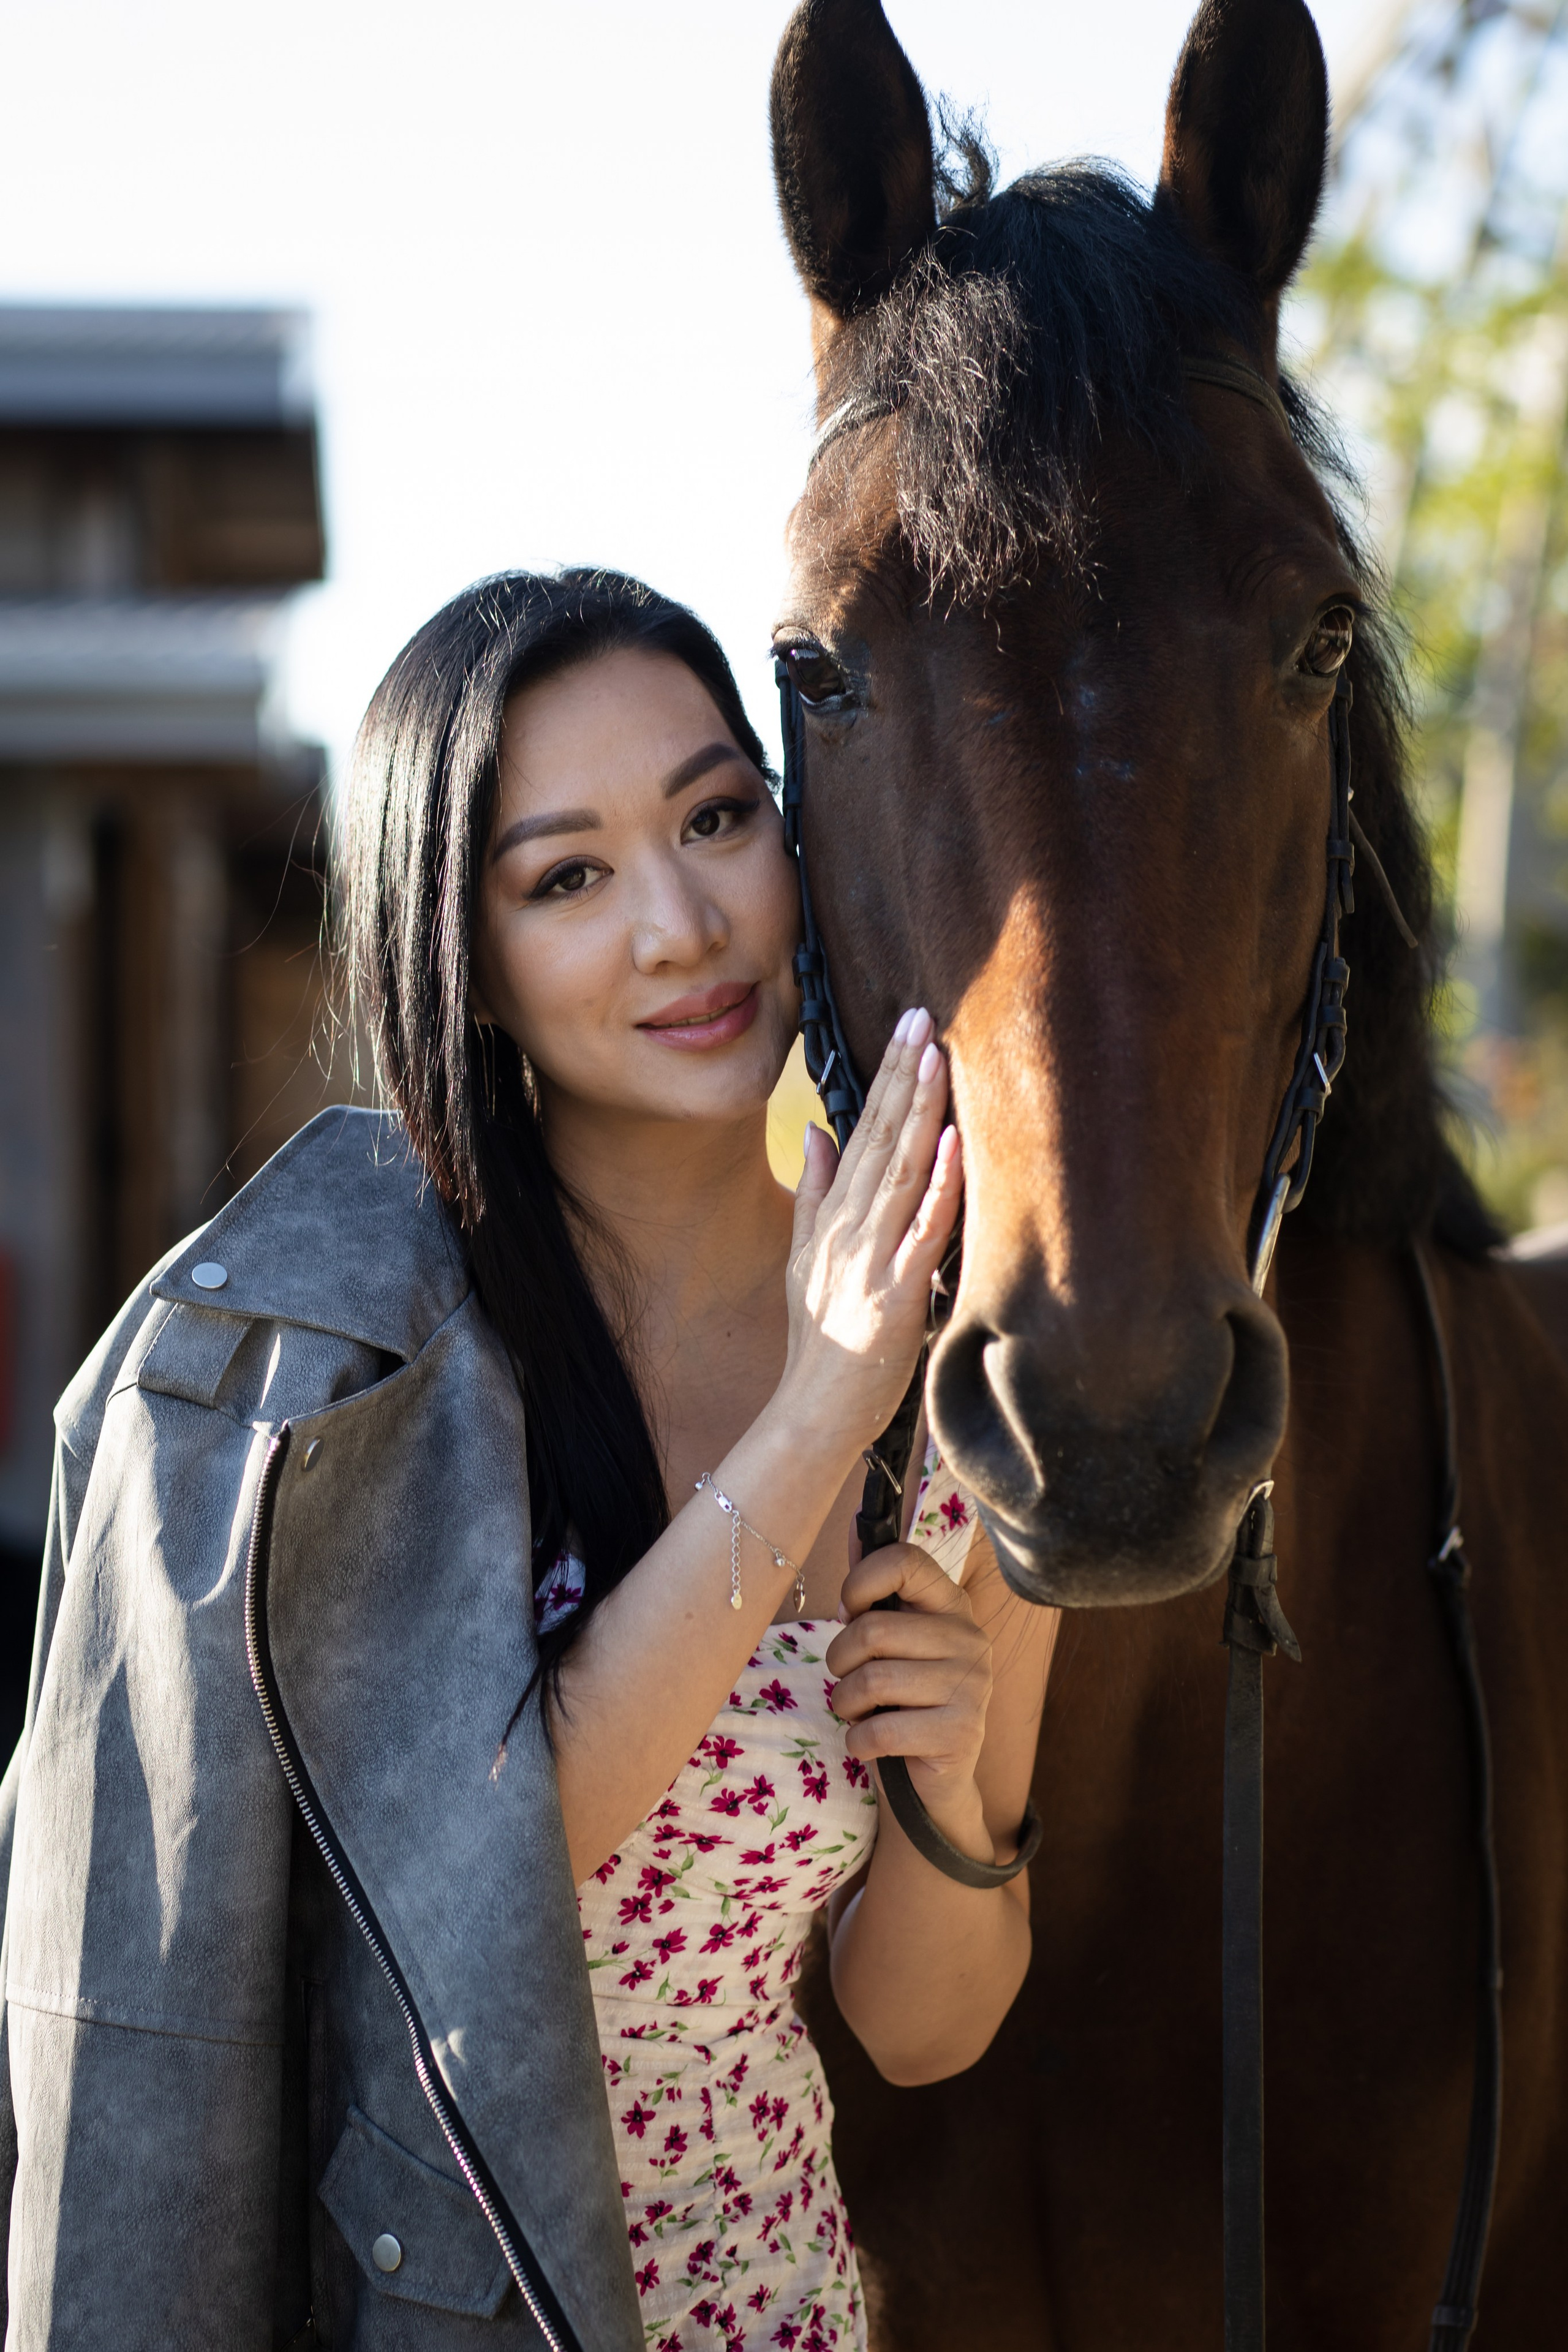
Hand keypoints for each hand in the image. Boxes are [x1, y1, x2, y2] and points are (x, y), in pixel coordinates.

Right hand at [776, 1007, 961, 1465]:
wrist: (815, 1409)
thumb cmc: (819, 1339)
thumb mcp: (804, 1258)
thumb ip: (812, 1192)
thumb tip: (815, 1132)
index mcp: (832, 1216)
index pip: (859, 1131)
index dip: (883, 1077)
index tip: (903, 1028)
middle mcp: (849, 1227)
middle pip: (877, 1138)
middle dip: (901, 1075)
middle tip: (921, 1017)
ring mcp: (871, 1256)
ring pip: (898, 1170)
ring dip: (918, 1111)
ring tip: (935, 1057)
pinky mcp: (897, 1291)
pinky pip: (922, 1228)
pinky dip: (937, 1183)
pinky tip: (952, 1141)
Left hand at [826, 1541, 993, 1849]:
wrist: (933, 1782)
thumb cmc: (901, 1701)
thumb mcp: (886, 1642)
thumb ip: (872, 1588)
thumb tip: (855, 1521)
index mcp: (951, 1605)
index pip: (905, 1559)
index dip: (860, 1582)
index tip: (849, 1611)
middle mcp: (970, 1638)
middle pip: (873, 1629)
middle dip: (839, 1660)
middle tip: (845, 1678)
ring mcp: (972, 1685)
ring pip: (871, 1680)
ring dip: (844, 1703)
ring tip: (856, 1711)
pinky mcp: (962, 1732)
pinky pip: (881, 1729)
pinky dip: (858, 1741)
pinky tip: (868, 1743)